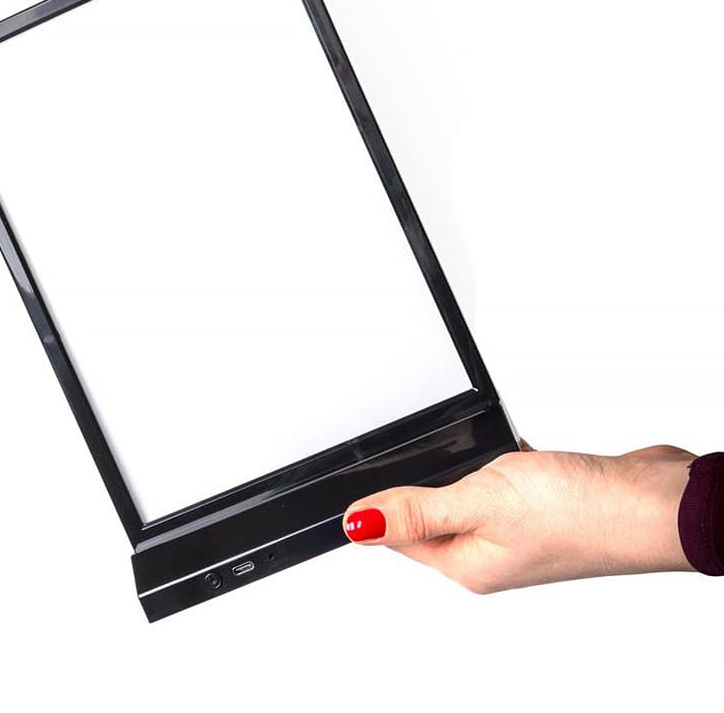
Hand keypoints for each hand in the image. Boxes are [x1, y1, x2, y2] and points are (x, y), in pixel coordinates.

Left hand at [342, 443, 695, 591]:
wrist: (657, 502)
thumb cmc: (582, 513)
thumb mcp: (481, 503)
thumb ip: (418, 510)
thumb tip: (357, 525)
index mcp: (467, 563)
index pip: (399, 536)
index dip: (372, 506)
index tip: (351, 483)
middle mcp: (490, 551)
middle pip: (429, 515)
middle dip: (414, 481)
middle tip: (395, 450)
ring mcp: (518, 528)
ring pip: (465, 494)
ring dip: (456, 466)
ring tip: (449, 443)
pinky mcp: (542, 503)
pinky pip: (500, 480)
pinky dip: (492, 459)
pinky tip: (496, 443)